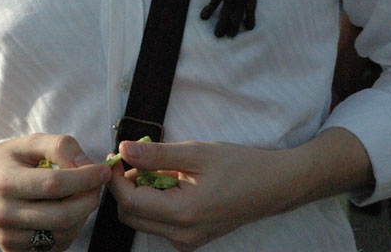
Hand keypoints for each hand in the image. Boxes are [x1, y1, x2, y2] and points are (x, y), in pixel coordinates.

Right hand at [0, 133, 110, 251]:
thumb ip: (59, 146)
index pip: (55, 185)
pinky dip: (69, 230)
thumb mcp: (28, 143)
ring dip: (82, 216)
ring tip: (83, 195)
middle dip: (89, 199)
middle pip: (61, 216)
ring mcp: (8, 238)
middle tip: (98, 185)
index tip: (104, 170)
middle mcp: (5, 214)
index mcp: (7, 183)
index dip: (85, 179)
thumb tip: (87, 165)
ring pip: (61, 235)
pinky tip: (68, 211)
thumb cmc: (4, 161)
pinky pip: (53, 246)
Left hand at [110, 131, 373, 250]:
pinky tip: (167, 180)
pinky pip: (160, 223)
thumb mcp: (198, 153)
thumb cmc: (240, 165)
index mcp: (182, 213)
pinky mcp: (192, 238)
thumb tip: (123, 150)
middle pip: (131, 216)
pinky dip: (154, 202)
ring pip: (143, 221)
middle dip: (124, 187)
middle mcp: (182, 235)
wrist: (274, 186)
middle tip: (133, 158)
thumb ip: (157, 154)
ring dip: (139, 194)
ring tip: (153, 166)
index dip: (116, 178)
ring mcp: (187, 241)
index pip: (129, 201)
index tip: (116, 154)